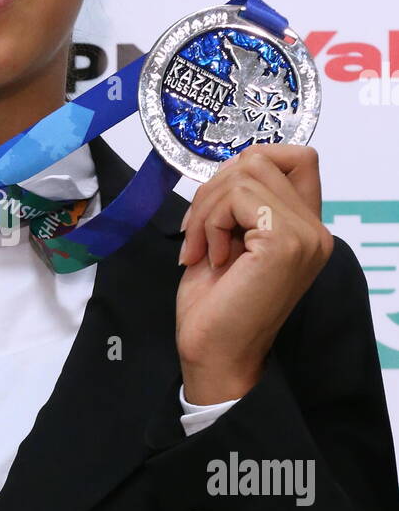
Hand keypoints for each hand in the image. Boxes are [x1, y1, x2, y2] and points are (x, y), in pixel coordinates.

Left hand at [175, 145, 333, 403]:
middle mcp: (316, 230)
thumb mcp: (229, 239)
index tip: (218, 204)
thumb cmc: (215, 305)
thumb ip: (241, 202)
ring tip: (200, 248)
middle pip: (262, 159)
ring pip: (247, 172)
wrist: (213, 353)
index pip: (298, 157)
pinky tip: (211, 258)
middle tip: (194, 232)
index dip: (250, 164)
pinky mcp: (285, 242)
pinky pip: (239, 196)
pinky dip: (211, 221)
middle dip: (214, 188)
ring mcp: (305, 235)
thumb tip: (230, 164)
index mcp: (306, 228)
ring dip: (208, 207)